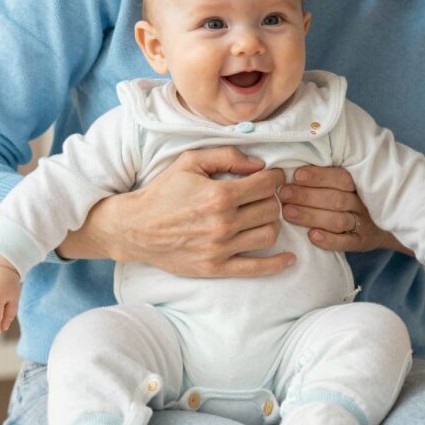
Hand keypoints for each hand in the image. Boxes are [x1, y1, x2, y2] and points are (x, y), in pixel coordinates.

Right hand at [63, 147, 293, 277]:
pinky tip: (289, 258)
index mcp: (219, 195)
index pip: (266, 185)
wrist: (135, 228)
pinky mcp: (216, 268)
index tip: (271, 176)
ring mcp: (221, 248)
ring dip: (271, 223)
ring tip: (261, 216)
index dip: (273, 178)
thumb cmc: (163, 192)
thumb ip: (227, 156)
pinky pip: (256, 268)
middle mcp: (224, 223)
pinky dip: (277, 264)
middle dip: (271, 198)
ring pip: (269, 234)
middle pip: (271, 209)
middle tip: (262, 196)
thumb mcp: (190, 162)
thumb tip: (259, 164)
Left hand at [278, 165, 406, 253]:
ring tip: (288, 212)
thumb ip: (328, 177)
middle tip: (284, 194)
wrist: (383, 226)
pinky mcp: (360, 243)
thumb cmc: (355, 199)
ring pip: (338, 221)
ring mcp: (363, 225)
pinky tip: (312, 236)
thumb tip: (293, 167)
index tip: (297, 175)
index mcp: (359, 185)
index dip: (319, 176)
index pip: (342, 178)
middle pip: (336, 199)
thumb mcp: (349, 185)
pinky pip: (345, 243)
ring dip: (311, 216)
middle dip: (307, 196)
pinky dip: (328, 240)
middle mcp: (362, 204)